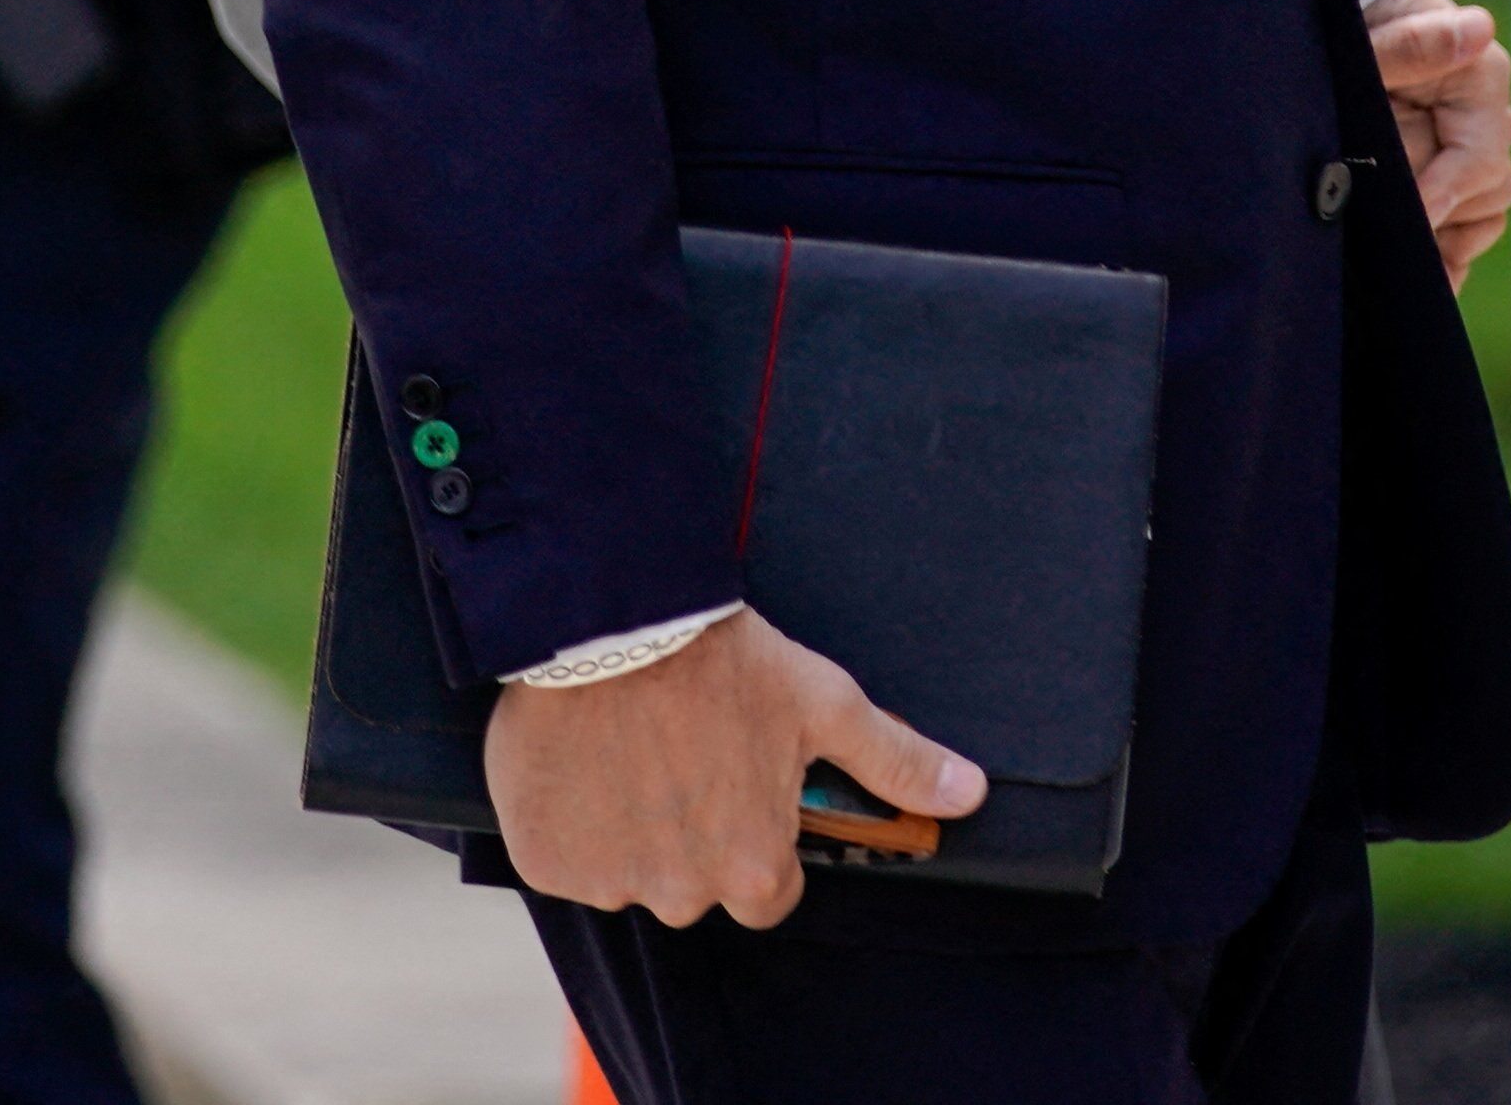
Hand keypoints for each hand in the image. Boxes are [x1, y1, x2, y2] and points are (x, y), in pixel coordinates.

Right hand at [484, 606, 983, 929]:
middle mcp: (681, 891)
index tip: (738, 786)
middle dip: (691, 834)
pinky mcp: (543, 860)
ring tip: (628, 749)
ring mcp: (608, 880)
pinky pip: (562, 860)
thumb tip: (967, 795)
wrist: (615, 618)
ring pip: (627, 874)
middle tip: (682, 754)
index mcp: (752, 867)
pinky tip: (581, 762)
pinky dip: (567, 823)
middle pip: (695, 886)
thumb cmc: (726, 659)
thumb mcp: (824, 704)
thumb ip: (895, 762)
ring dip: (628, 830)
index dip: (757, 840)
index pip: (767, 892)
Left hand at [1364, 0, 1510, 287]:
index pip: (1479, 160)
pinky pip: (1469, 227)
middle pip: (1489, 192)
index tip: (1411, 216)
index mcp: (1482, 78)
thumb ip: (1414, 44)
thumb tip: (1478, 29)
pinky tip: (1424, 284)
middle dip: (1439, 213)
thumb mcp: (1370, 39)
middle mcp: (1490, 115)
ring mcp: (1475, 146)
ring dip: (1445, 233)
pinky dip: (1448, 253)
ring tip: (1397, 257)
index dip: (1442, 194)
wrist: (1336, 22)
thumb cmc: (1354, 31)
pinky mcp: (1454, 173)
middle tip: (1385, 229)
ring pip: (1485, 213)